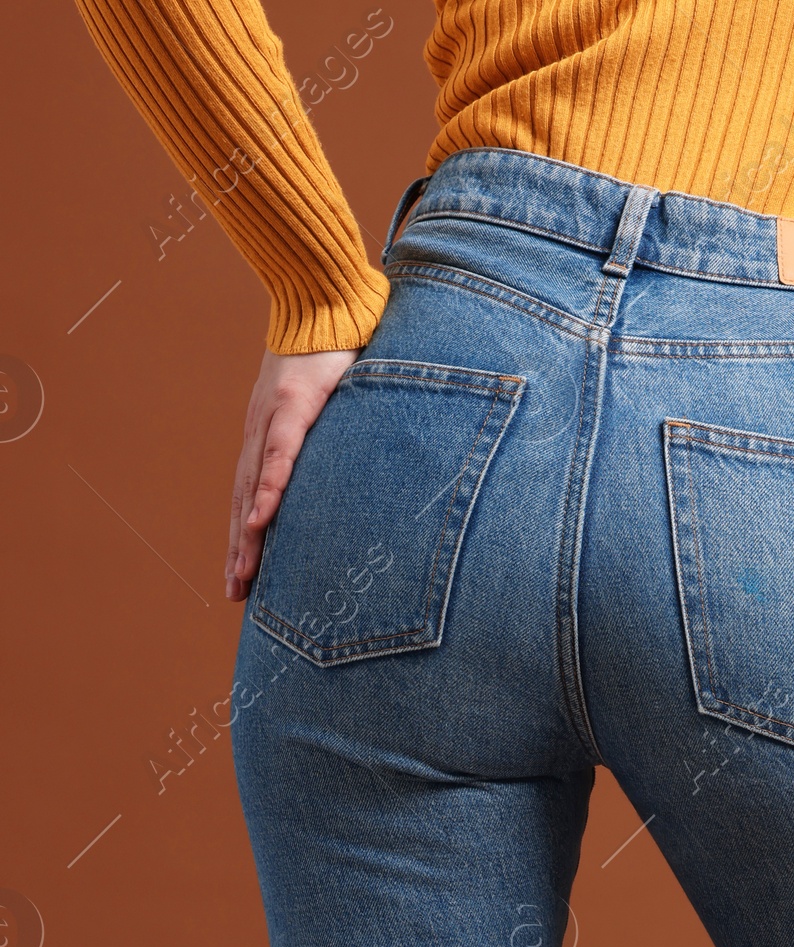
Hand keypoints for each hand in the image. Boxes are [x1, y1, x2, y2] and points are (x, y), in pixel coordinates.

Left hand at [225, 347, 356, 600]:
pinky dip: (269, 490)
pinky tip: (259, 519)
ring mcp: (273, 420)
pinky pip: (278, 457)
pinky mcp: (292, 408)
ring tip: (242, 576)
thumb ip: (332, 434)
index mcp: (269, 433)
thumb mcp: (331, 403)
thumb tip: (353, 464)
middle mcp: (262, 431)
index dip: (246, 534)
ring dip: (246, 535)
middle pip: (244, 501)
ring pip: (253, 488)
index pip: (251, 492)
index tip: (244, 573)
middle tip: (235, 594)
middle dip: (239, 550)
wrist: (328, 299)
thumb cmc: (334, 349)